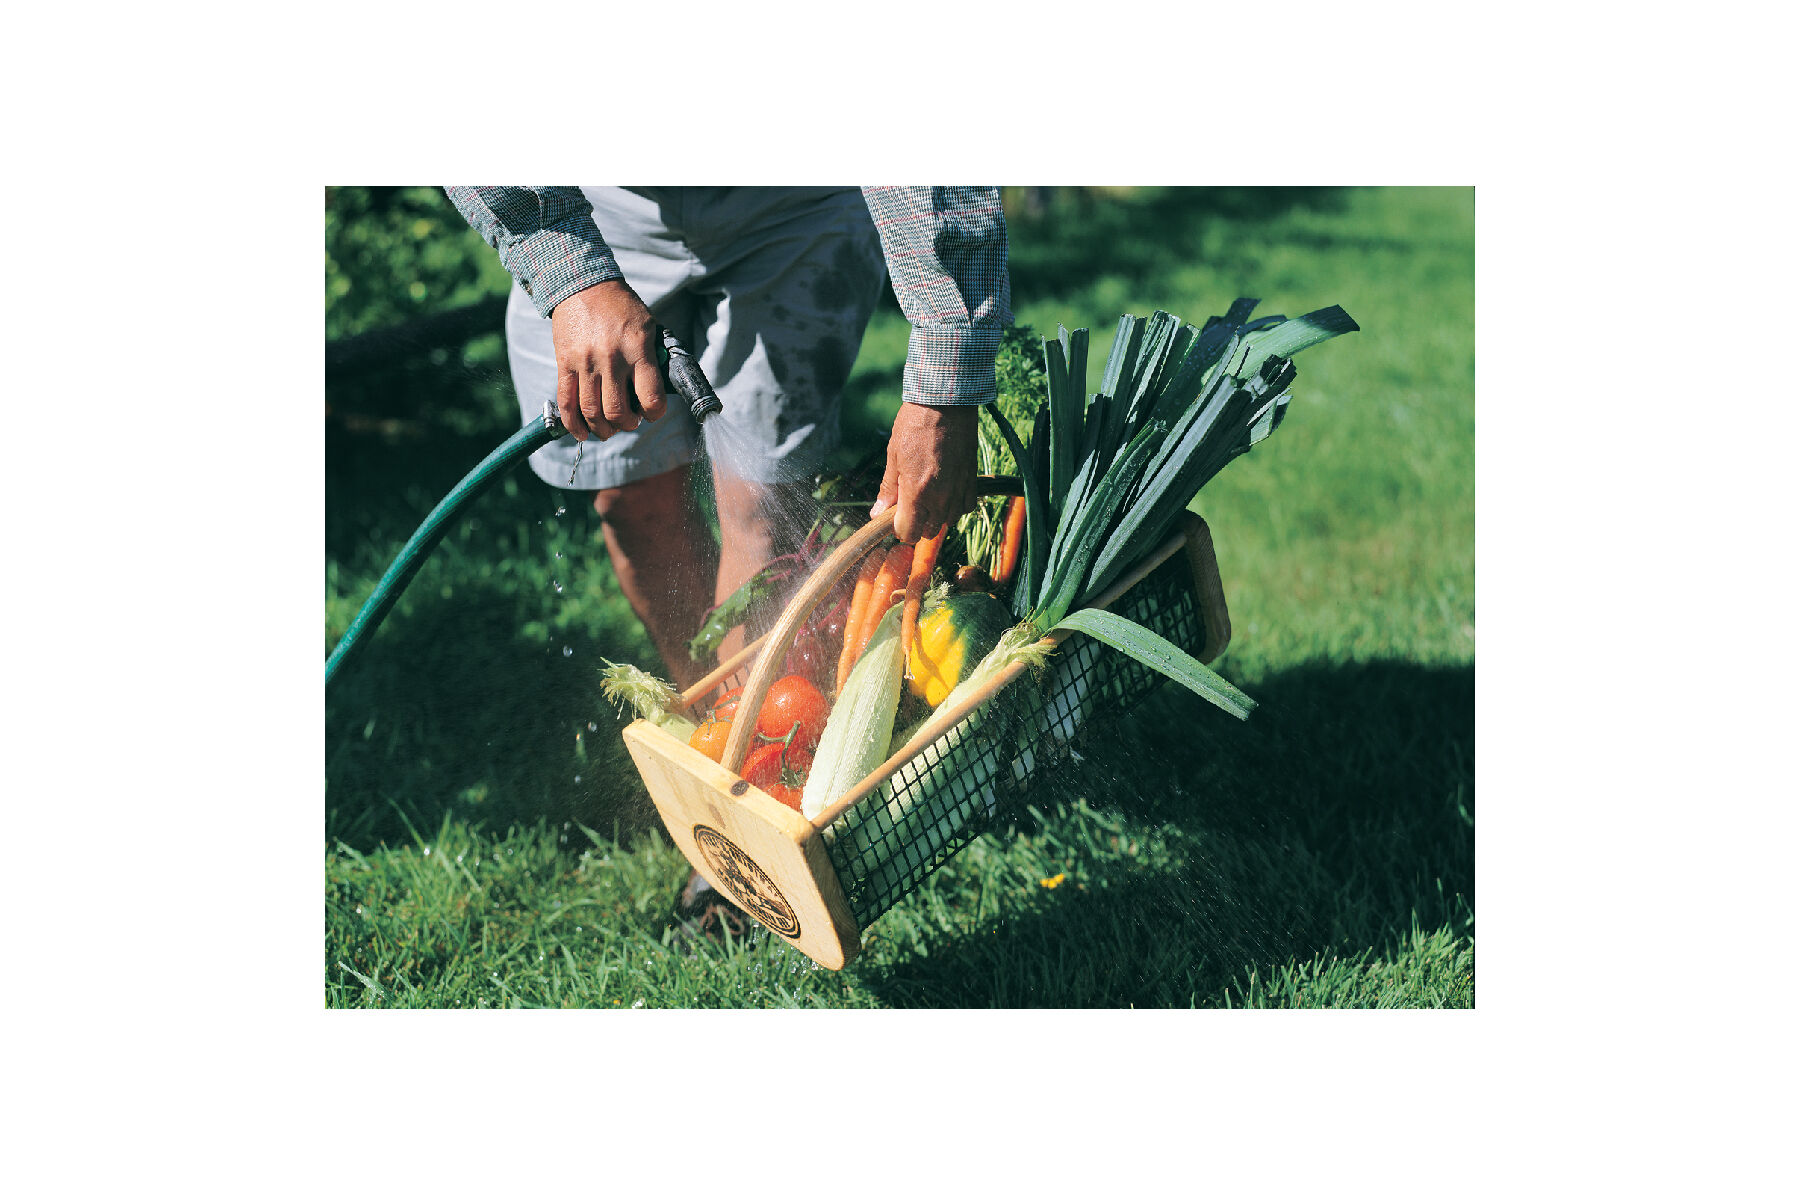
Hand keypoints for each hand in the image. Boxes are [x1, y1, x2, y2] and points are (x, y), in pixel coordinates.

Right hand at [549, 279, 667, 440]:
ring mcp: (585, 362)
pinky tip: (583, 434)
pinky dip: (574, 425)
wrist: (583, 284)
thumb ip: (653, 357)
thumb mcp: (648, 326)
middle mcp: (612, 358)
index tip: (652, 413)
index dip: (655, 414)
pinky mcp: (565, 363)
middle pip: (618, 411)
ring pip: (592, 412)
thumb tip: (660, 391)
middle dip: (627, 425)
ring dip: (603, 429)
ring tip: (609, 429)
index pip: (650, 397)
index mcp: (638, 348)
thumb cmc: (622, 307)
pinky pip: (566, 402)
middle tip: (630, 421)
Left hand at [870, 402, 977, 543]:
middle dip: (916, 523)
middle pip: (927, 532)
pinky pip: (965, 508)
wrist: (946, 403)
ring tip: (927, 494)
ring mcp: (958, 491)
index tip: (894, 516)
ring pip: (947, 522)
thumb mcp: (893, 456)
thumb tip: (876, 513)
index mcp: (916, 492)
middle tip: (908, 503)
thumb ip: (887, 489)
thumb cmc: (914, 425)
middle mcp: (940, 497)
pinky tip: (945, 491)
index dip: (898, 528)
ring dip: (935, 515)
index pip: (908, 533)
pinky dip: (954, 506)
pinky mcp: (972, 481)